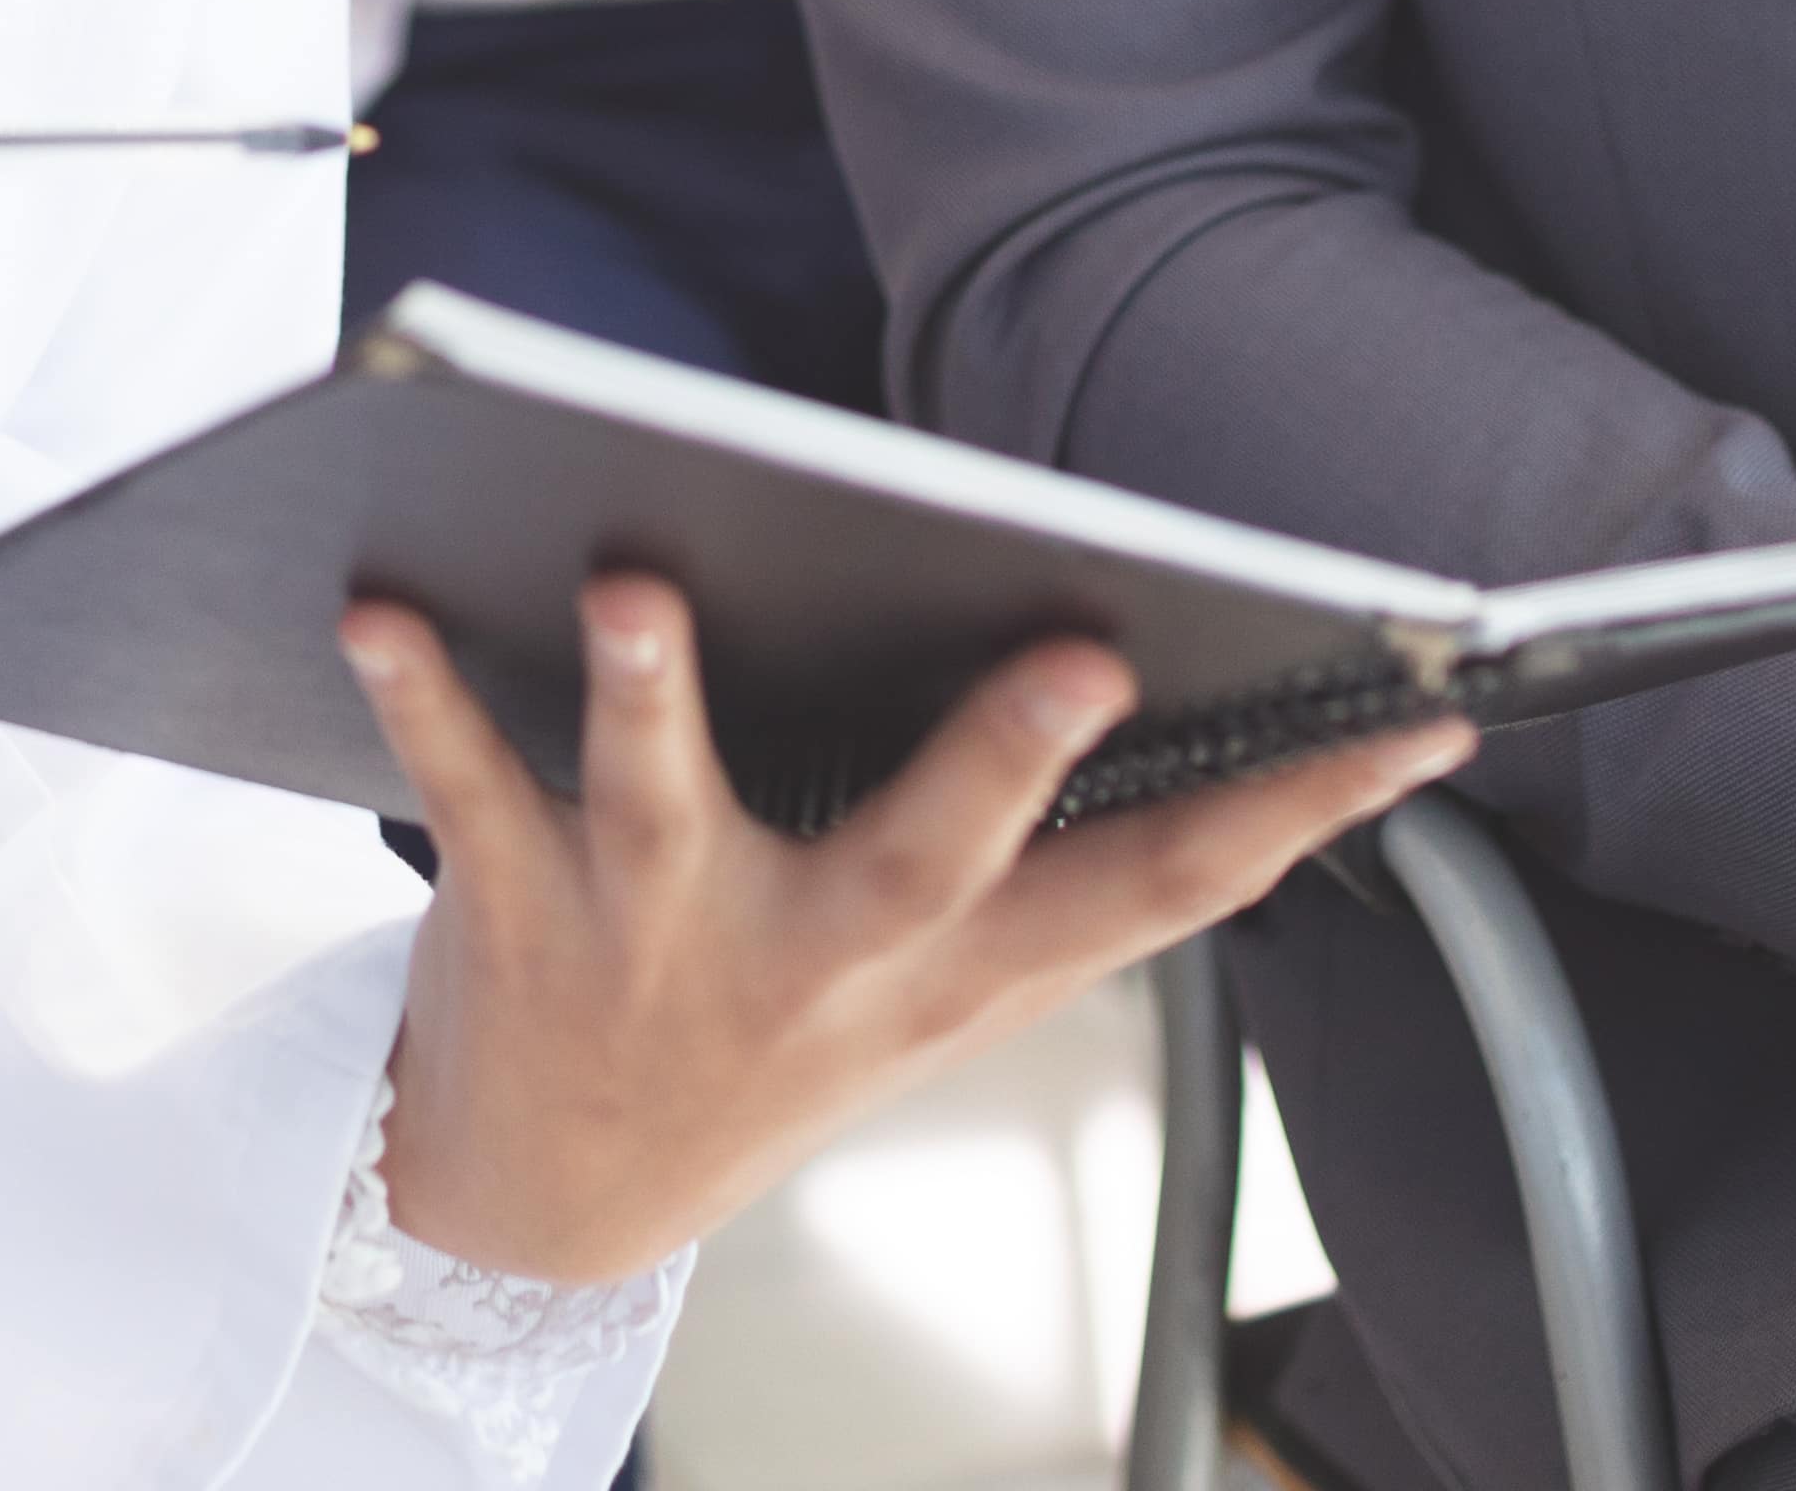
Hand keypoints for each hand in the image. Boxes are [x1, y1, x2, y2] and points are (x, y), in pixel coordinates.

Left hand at [341, 571, 1461, 1287]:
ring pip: (668, 803)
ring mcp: (670, 937)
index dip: (1305, 811)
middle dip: (1007, 756)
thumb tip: (1241, 698)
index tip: (1415, 722)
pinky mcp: (521, 905)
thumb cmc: (773, 1040)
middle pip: (933, 852)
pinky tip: (380, 607)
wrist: (549, 1205)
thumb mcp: (946, 995)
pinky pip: (462, 784)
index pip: (1163, 886)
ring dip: (653, 696)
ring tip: (639, 589)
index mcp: (955, 970)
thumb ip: (1068, 866)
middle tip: (1078, 654)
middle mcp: (826, 958)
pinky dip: (420, 692)